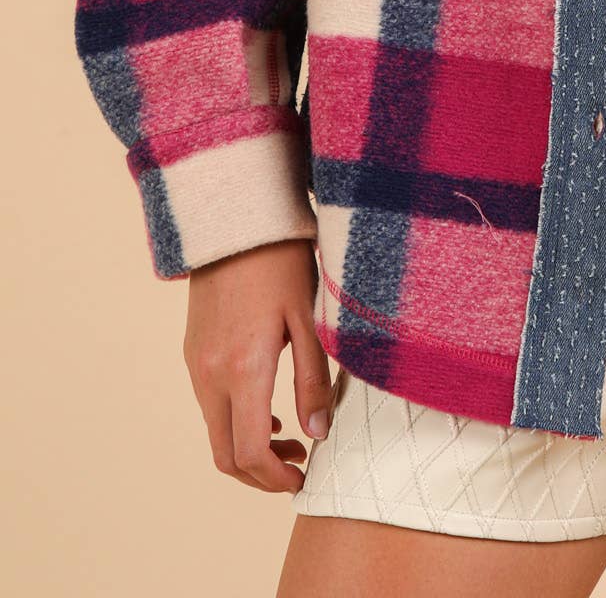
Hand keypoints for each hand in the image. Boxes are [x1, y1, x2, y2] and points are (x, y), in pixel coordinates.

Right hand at [183, 238, 333, 494]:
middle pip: (225, 454)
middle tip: (300, 465)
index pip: (249, 453)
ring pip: (215, 431)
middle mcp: (210, 374)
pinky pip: (209, 404)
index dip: (275, 479)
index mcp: (242, 369)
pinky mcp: (192, 351)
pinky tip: (267, 406)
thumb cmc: (281, 261)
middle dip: (261, 473)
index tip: (304, 479)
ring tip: (292, 435)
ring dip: (248, 447)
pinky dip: (235, 420)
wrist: (235, 219)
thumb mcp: (309, 318)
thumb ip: (313, 379)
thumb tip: (319, 433)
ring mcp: (195, 363)